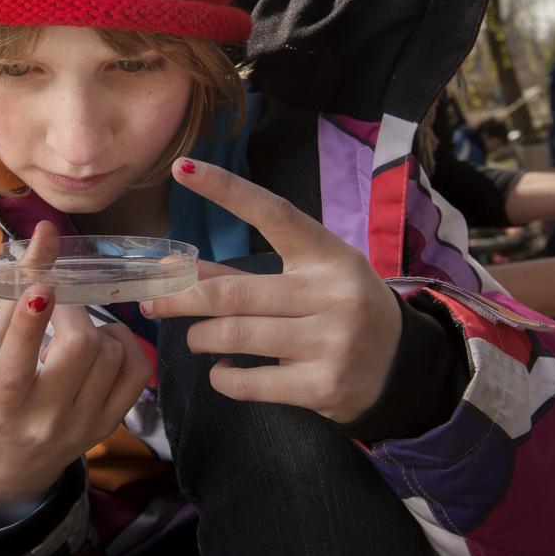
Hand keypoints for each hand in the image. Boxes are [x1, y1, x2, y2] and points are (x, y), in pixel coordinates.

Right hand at [0, 221, 150, 510]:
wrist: (4, 468)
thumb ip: (12, 297)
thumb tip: (44, 237)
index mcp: (0, 402)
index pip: (17, 362)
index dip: (30, 320)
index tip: (41, 285)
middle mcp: (44, 418)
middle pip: (79, 349)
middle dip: (72, 310)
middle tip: (58, 303)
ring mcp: (82, 425)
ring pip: (112, 354)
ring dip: (96, 327)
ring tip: (74, 329)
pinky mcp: (108, 425)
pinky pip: (138, 372)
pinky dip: (125, 345)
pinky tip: (103, 344)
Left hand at [140, 158, 400, 423]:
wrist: (402, 368)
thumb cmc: (341, 311)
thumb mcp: (309, 279)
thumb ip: (247, 274)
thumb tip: (174, 267)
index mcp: (328, 254)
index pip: (274, 213)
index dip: (227, 190)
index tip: (183, 169)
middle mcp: (333, 293)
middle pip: (233, 291)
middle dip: (181, 295)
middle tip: (152, 300)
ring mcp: (331, 341)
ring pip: (235, 336)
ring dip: (200, 338)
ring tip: (195, 338)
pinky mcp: (324, 386)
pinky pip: (250, 383)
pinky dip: (223, 377)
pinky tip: (223, 370)